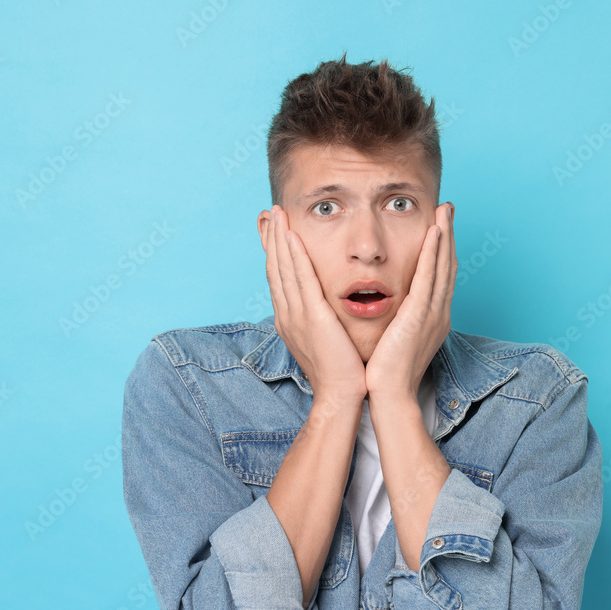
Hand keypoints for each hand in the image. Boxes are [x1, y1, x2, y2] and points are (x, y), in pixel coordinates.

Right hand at [264, 205, 367, 401]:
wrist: (340, 396)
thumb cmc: (341, 371)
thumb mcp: (326, 340)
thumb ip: (323, 320)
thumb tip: (326, 308)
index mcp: (291, 320)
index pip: (279, 279)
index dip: (275, 253)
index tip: (274, 231)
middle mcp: (288, 314)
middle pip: (275, 269)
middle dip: (272, 239)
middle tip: (270, 213)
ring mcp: (296, 315)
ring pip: (284, 269)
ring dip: (280, 239)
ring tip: (277, 214)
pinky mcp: (311, 316)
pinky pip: (301, 279)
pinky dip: (294, 255)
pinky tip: (293, 236)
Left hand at [365, 202, 455, 398]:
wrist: (389, 395)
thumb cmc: (388, 372)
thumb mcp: (397, 339)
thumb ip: (399, 320)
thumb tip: (392, 310)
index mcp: (433, 318)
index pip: (439, 276)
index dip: (442, 250)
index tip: (439, 227)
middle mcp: (439, 312)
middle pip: (447, 265)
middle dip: (448, 235)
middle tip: (448, 208)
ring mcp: (433, 313)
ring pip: (442, 266)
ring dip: (445, 235)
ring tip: (445, 210)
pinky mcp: (420, 316)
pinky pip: (429, 278)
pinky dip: (433, 253)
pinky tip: (434, 232)